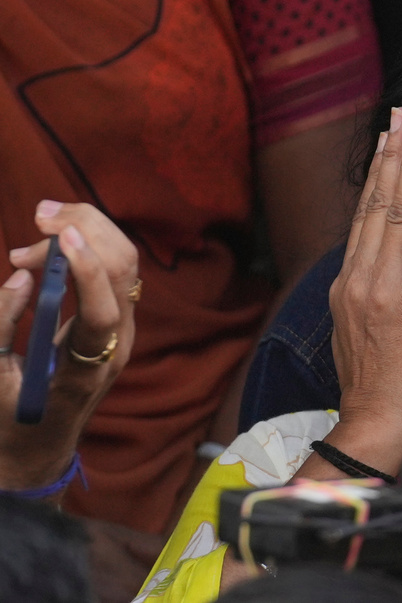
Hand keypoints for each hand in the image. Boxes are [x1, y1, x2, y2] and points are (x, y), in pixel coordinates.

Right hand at [0, 201, 137, 495]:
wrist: (44, 448)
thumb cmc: (12, 421)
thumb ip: (0, 326)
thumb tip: (22, 274)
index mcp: (88, 369)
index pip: (104, 311)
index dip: (87, 269)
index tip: (60, 234)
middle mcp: (119, 344)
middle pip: (123, 271)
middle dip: (86, 232)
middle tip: (37, 218)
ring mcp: (124, 329)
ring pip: (125, 264)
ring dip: (88, 232)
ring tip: (38, 229)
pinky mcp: (118, 318)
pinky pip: (115, 270)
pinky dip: (90, 245)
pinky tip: (53, 243)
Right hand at [326, 108, 401, 468]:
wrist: (379, 427)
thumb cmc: (381, 390)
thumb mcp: (369, 336)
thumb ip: (376, 300)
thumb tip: (386, 276)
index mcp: (350, 287)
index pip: (365, 219)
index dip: (378, 177)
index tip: (388, 142)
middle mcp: (359, 281)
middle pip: (374, 206)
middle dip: (389, 156)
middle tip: (401, 114)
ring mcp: (380, 291)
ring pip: (392, 216)